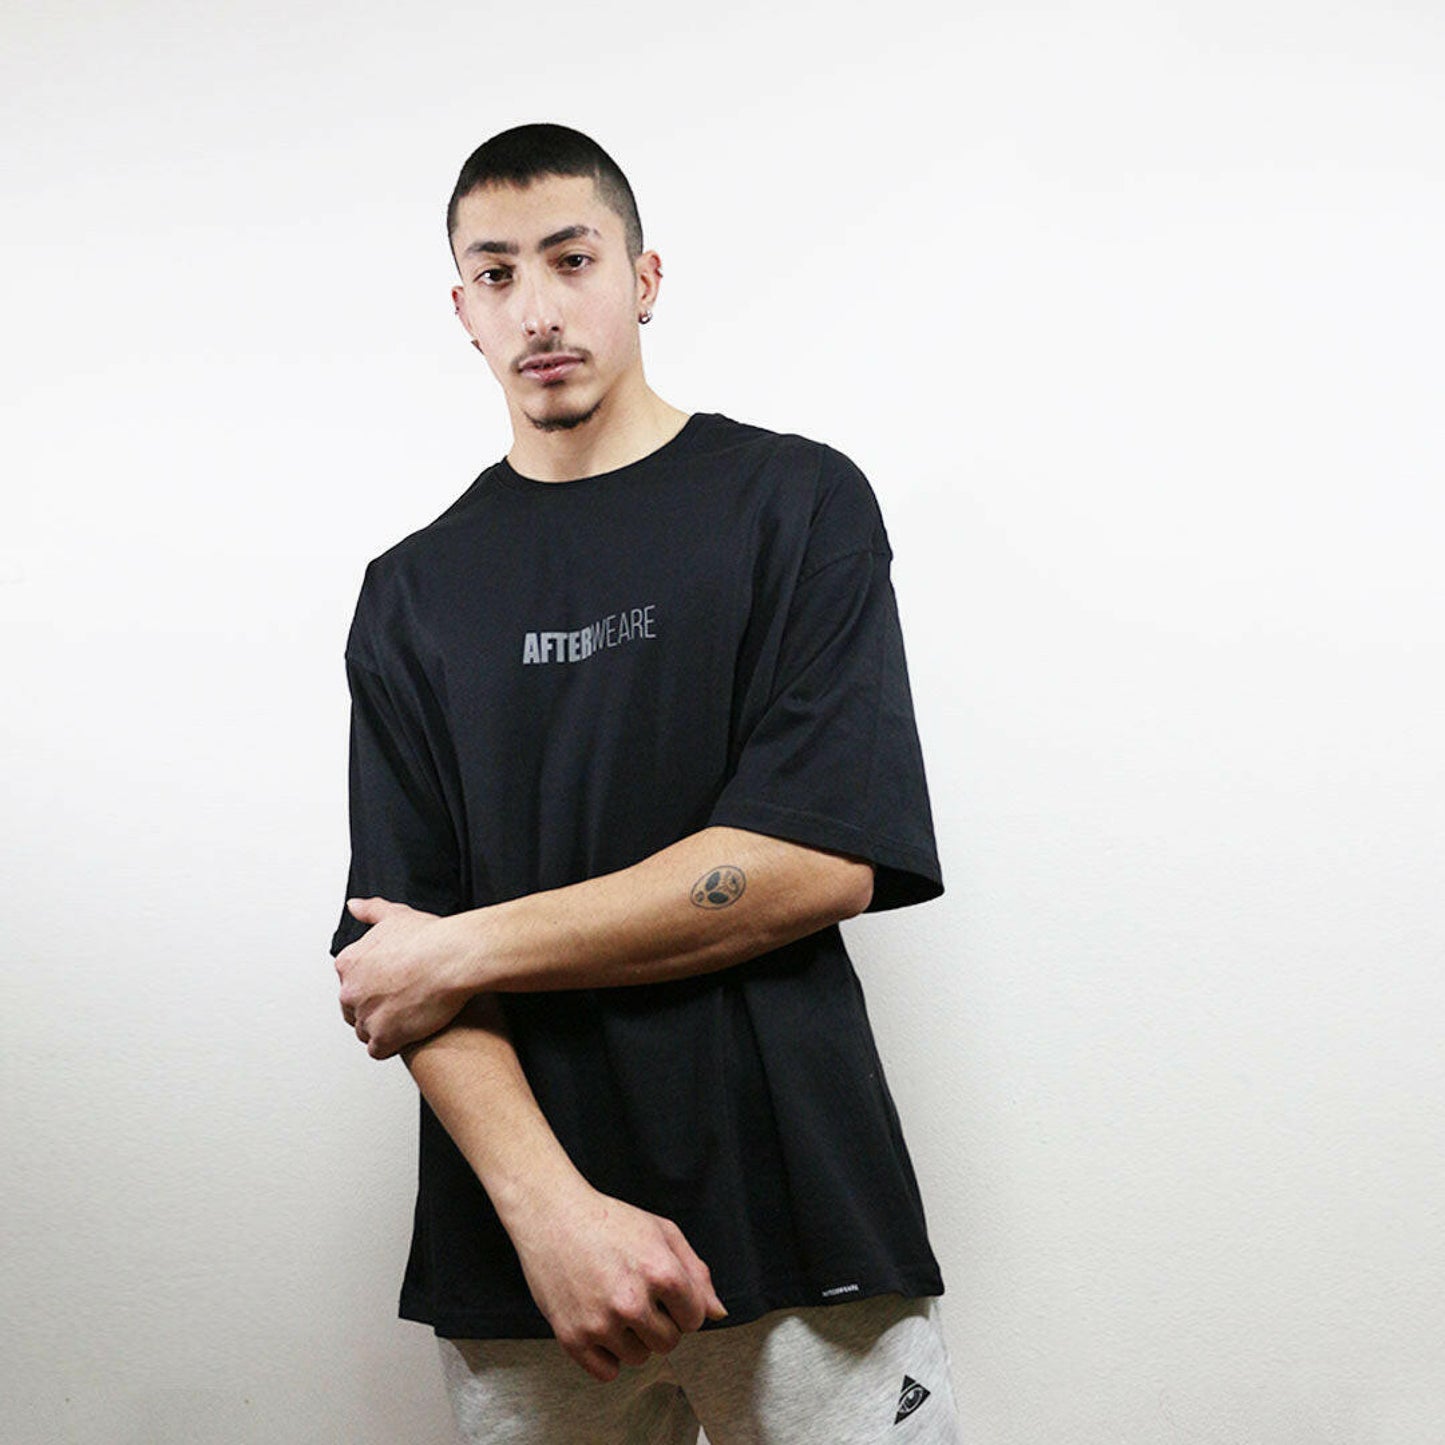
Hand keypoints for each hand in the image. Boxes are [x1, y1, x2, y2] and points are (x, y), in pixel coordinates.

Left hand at [334, 897, 472, 1058]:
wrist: (452, 958)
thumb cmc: (430, 938)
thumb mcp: (397, 915)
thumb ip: (371, 911)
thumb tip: (354, 906)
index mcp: (349, 963)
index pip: (350, 982)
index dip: (373, 984)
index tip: (392, 982)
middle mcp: (350, 991)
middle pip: (355, 1009)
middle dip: (375, 1008)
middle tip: (403, 1000)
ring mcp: (365, 1017)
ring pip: (366, 1031)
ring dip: (384, 1028)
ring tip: (410, 1017)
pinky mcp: (383, 1038)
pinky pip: (379, 1050)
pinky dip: (393, 1045)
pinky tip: (410, 1033)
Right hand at [509, 1182, 727, 1381]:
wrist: (553, 1216)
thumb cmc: (609, 1221)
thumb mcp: (662, 1232)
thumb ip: (696, 1273)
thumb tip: (717, 1313)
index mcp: (661, 1272)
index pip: (695, 1319)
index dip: (682, 1306)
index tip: (665, 1294)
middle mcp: (632, 1302)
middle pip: (669, 1343)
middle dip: (660, 1324)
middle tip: (638, 1297)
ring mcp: (601, 1323)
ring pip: (640, 1358)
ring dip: (633, 1339)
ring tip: (616, 1306)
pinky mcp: (573, 1339)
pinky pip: (607, 1373)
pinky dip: (608, 1357)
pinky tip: (601, 1326)